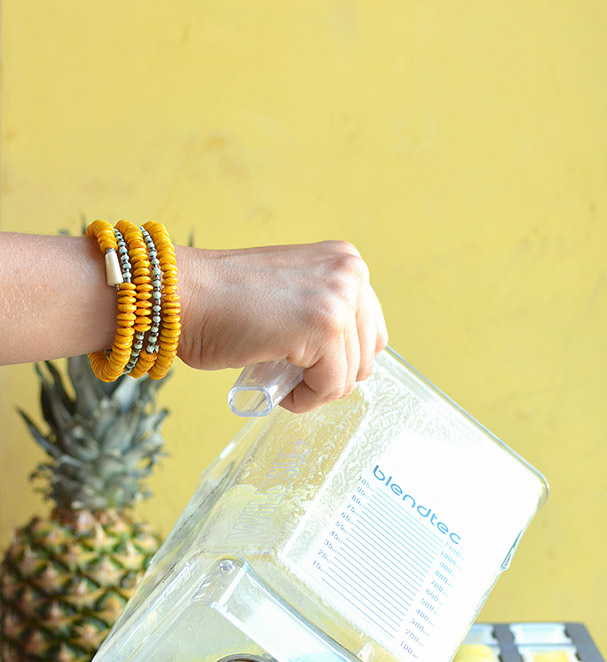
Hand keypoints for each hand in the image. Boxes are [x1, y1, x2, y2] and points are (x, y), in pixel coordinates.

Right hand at [177, 240, 387, 411]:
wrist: (180, 294)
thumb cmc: (224, 302)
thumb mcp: (295, 294)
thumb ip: (326, 312)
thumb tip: (350, 362)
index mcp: (346, 262)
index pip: (370, 331)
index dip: (341, 360)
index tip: (308, 365)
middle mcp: (350, 274)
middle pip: (367, 356)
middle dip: (331, 377)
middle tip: (293, 378)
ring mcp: (339, 300)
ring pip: (350, 376)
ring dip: (315, 390)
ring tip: (281, 380)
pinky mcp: (323, 328)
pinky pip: (330, 387)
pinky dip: (305, 400)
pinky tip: (281, 390)